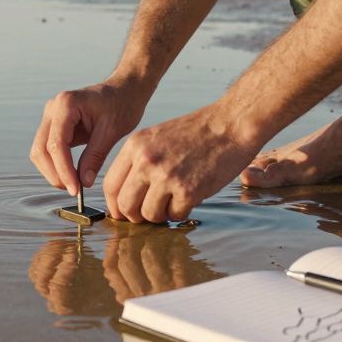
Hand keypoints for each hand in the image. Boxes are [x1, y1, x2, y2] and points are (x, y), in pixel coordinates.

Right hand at [30, 76, 150, 195]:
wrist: (124, 90)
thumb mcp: (111, 131)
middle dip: (55, 173)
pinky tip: (72, 175)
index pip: (56, 145)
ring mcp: (51, 116)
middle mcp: (52, 108)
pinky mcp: (54, 125)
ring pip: (40, 151)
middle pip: (41, 149)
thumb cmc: (121, 104)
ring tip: (73, 185)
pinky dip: (56, 165)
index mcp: (66, 104)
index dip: (64, 170)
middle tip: (74, 191)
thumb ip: (95, 156)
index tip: (75, 189)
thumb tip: (83, 182)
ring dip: (52, 171)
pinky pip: (47, 149)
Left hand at [103, 107, 258, 222]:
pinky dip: (181, 212)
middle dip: (136, 217)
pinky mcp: (188, 190)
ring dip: (161, 215)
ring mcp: (167, 176)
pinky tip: (190, 197)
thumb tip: (125, 198)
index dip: (115, 206)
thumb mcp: (156, 138)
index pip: (110, 185)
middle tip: (149, 214)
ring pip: (148, 215)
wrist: (230, 124)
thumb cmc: (195, 133)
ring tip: (173, 201)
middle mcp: (147, 161)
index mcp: (135, 146)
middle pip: (125, 206)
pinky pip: (175, 216)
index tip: (123, 214)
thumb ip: (138, 162)